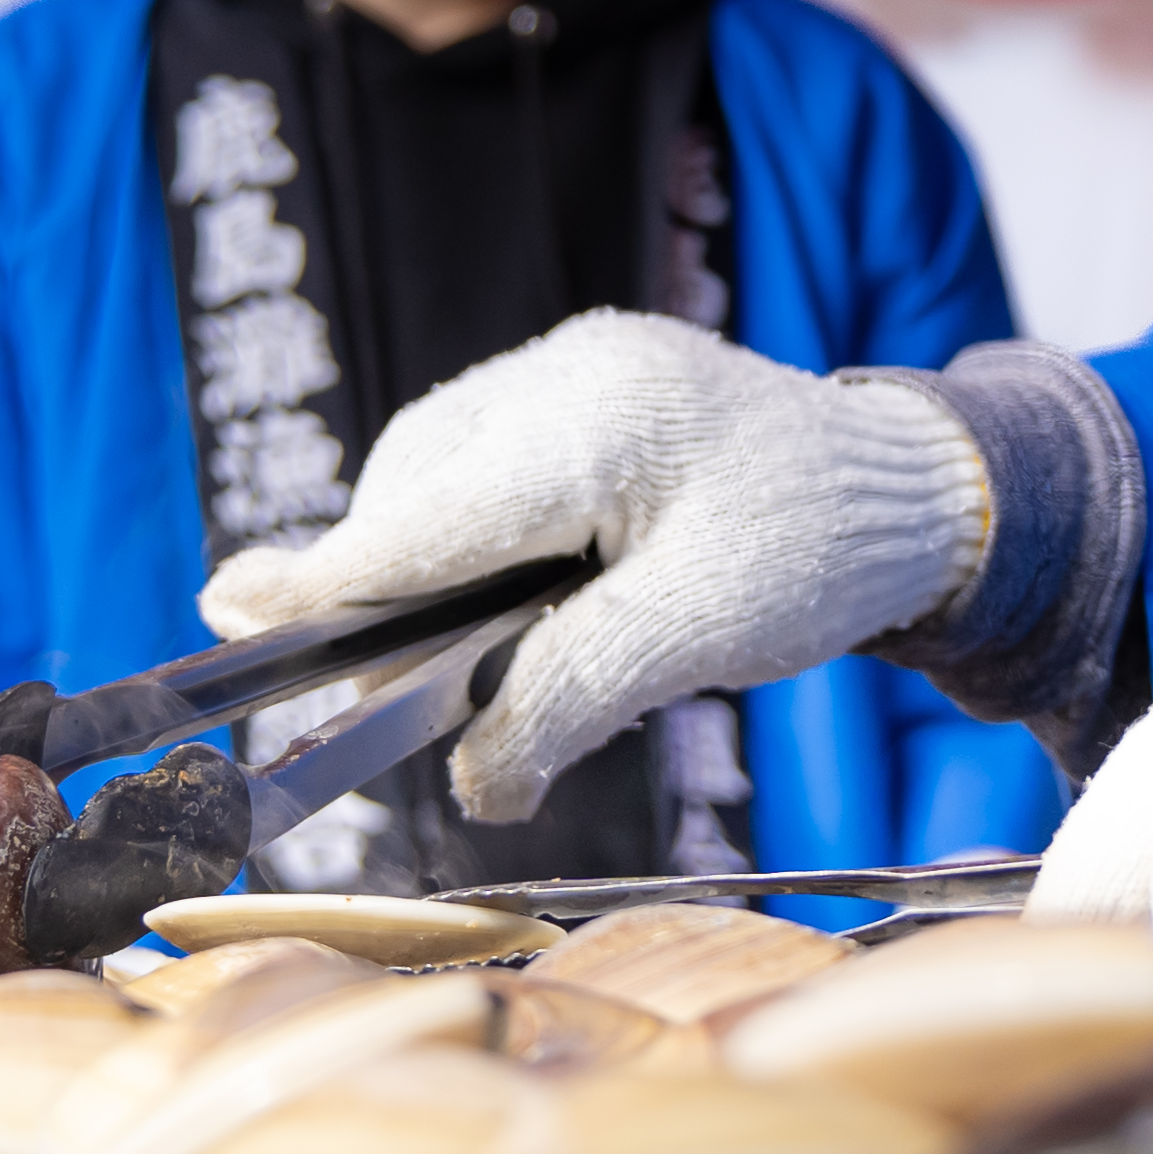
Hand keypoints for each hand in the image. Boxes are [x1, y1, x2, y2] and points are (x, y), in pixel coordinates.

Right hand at [200, 311, 991, 823]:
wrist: (922, 488)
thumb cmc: (826, 552)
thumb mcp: (698, 637)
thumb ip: (569, 697)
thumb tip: (473, 782)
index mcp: (595, 421)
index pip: (427, 515)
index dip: (327, 577)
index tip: (230, 608)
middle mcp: (570, 373)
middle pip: (417, 492)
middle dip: (382, 593)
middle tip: (377, 700)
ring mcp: (576, 371)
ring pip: (437, 473)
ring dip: (423, 564)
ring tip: (444, 661)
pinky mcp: (588, 391)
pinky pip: (483, 460)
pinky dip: (468, 535)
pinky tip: (501, 600)